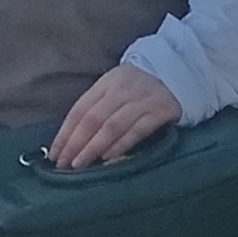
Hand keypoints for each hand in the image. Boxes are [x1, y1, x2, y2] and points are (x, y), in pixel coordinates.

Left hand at [45, 63, 184, 169]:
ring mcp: (142, 99)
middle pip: (92, 119)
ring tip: (81, 165)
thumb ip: (99, 107)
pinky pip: (136, 130)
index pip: (79, 110)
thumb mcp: (118, 87)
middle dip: (75, 144)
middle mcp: (122, 89)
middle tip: (64, 165)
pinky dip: (120, 145)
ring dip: (93, 147)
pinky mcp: (161, 110)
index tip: (55, 154)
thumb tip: (74, 140)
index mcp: (107, 82)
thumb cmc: (143, 86)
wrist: (182, 71)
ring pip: (111, 126)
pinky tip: (108, 158)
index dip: (65, 134)